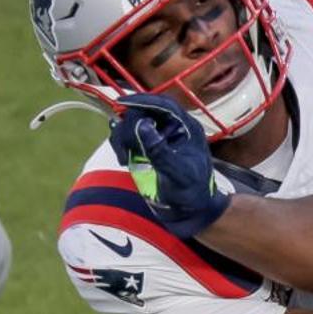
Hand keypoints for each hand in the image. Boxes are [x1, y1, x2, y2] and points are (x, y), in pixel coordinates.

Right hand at [108, 94, 228, 239]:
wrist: (189, 213)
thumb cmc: (192, 194)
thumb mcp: (178, 174)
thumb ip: (160, 151)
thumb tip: (142, 125)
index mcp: (187, 128)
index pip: (164, 104)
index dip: (143, 100)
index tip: (122, 103)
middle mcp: (171, 129)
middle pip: (142, 110)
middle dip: (130, 124)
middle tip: (126, 147)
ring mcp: (156, 138)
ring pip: (130, 123)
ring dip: (123, 136)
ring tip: (126, 158)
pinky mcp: (143, 149)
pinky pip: (125, 137)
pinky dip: (120, 144)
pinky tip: (125, 159)